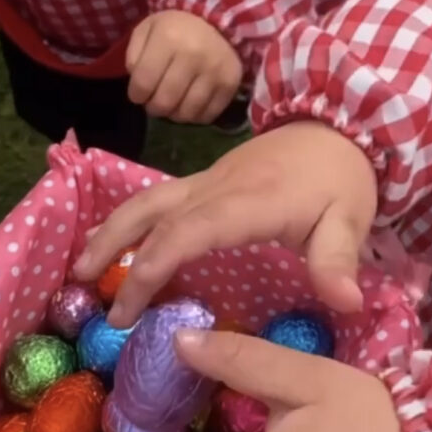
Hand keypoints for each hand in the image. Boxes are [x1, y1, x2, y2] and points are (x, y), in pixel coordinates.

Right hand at [75, 121, 376, 323]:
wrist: (339, 127)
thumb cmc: (341, 179)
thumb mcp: (350, 220)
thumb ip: (339, 260)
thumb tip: (346, 302)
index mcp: (247, 201)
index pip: (188, 231)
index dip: (153, 264)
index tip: (129, 304)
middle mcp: (215, 187)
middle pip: (152, 212)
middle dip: (114, 248)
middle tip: (81, 286)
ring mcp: (207, 180)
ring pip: (147, 200)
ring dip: (111, 230)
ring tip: (80, 267)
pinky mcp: (206, 179)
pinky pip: (158, 198)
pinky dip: (128, 220)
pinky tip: (110, 238)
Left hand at [126, 11, 241, 123]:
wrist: (217, 19)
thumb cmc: (175, 28)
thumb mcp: (147, 30)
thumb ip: (133, 56)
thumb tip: (138, 86)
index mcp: (168, 39)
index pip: (143, 83)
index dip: (136, 95)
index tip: (139, 94)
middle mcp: (193, 56)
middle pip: (164, 102)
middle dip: (154, 107)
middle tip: (155, 102)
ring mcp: (214, 72)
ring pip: (186, 113)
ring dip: (174, 114)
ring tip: (172, 103)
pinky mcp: (230, 84)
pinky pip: (207, 116)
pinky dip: (195, 116)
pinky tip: (190, 104)